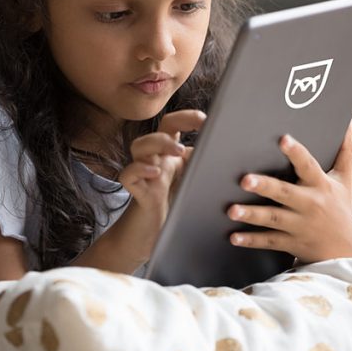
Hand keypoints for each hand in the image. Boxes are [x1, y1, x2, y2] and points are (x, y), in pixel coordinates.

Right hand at [118, 109, 204, 223]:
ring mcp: (144, 173)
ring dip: (159, 142)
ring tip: (179, 151)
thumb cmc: (174, 204)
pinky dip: (139, 169)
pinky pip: (128, 174)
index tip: (206, 120)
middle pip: (158, 129)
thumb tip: (223, 152)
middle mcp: (156, 158)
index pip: (173, 125)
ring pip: (139, 145)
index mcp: (169, 154)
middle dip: (177, 122)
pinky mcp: (136, 190)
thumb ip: (201, 165)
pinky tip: (155, 173)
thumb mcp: (191, 181)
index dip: (188, 117)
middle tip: (198, 127)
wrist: (154, 233)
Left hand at [226, 120, 351, 262]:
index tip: (283, 139)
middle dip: (265, 186)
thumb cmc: (340, 208)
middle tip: (244, 180)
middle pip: (285, 193)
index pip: (308, 165)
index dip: (296, 152)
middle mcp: (310, 204)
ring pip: (273, 218)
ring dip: (252, 215)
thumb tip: (348, 122)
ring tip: (232, 210)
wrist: (345, 251)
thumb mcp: (345, 180)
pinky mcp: (291, 243)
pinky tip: (232, 237)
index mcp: (321, 185)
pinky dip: (251, 240)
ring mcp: (299, 225)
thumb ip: (345, 151)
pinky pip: (269, 241)